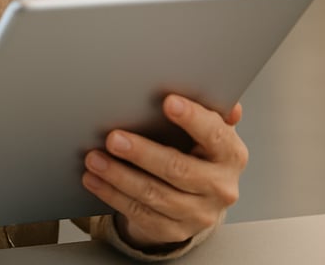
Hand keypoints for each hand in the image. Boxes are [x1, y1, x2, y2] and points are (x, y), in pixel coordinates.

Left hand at [82, 95, 247, 250]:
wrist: (199, 197)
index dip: (193, 119)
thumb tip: (219, 94)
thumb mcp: (208, 130)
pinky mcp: (174, 230)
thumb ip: (210, 110)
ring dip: (119, 176)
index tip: (168, 102)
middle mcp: (219, 187)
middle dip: (142, 153)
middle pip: (178, 169)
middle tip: (113, 138)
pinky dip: (112, 194)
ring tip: (94, 159)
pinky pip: (139, 213)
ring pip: (154, 195)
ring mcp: (198, 213)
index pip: (215, 135)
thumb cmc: (199, 151)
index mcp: (230, 155)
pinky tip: (94, 179)